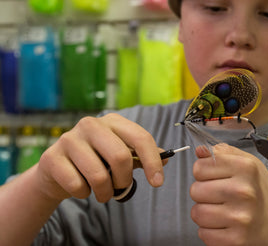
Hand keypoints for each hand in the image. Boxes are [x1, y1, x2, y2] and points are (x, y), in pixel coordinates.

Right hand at [37, 113, 165, 202]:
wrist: (57, 172)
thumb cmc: (96, 162)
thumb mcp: (120, 155)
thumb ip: (141, 156)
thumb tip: (167, 158)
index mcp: (113, 121)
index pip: (140, 138)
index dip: (152, 162)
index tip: (158, 182)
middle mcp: (91, 124)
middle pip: (120, 157)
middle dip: (124, 180)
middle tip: (121, 188)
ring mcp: (69, 139)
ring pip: (98, 175)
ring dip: (105, 192)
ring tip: (103, 193)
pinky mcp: (52, 157)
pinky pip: (77, 185)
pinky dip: (84, 194)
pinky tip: (82, 188)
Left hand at [190, 143, 267, 245]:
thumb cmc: (260, 192)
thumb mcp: (248, 164)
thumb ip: (223, 153)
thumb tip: (200, 151)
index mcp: (245, 168)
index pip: (199, 167)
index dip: (203, 173)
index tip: (214, 177)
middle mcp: (243, 191)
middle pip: (195, 190)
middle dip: (203, 193)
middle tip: (219, 196)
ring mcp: (240, 217)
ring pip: (197, 213)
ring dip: (205, 212)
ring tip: (221, 210)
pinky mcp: (235, 239)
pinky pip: (203, 233)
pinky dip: (210, 230)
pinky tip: (224, 224)